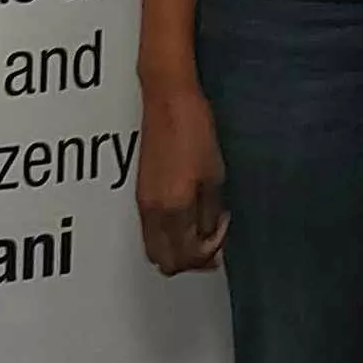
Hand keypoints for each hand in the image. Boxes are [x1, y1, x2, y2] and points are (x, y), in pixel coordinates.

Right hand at [136, 81, 227, 275]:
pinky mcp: (140, 193)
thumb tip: (211, 236)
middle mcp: (153, 212)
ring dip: (178, 247)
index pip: (187, 257)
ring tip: (201, 226)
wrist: (168, 100)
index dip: (209, 253)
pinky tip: (186, 213)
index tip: (222, 232)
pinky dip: (168, 234)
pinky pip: (150, 231)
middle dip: (190, 259)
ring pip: (155, 248)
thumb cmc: (195, 130)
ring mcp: (143, 204)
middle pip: (165, 261)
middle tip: (212, 240)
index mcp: (174, 209)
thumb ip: (211, 214)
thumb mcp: (215, 175)